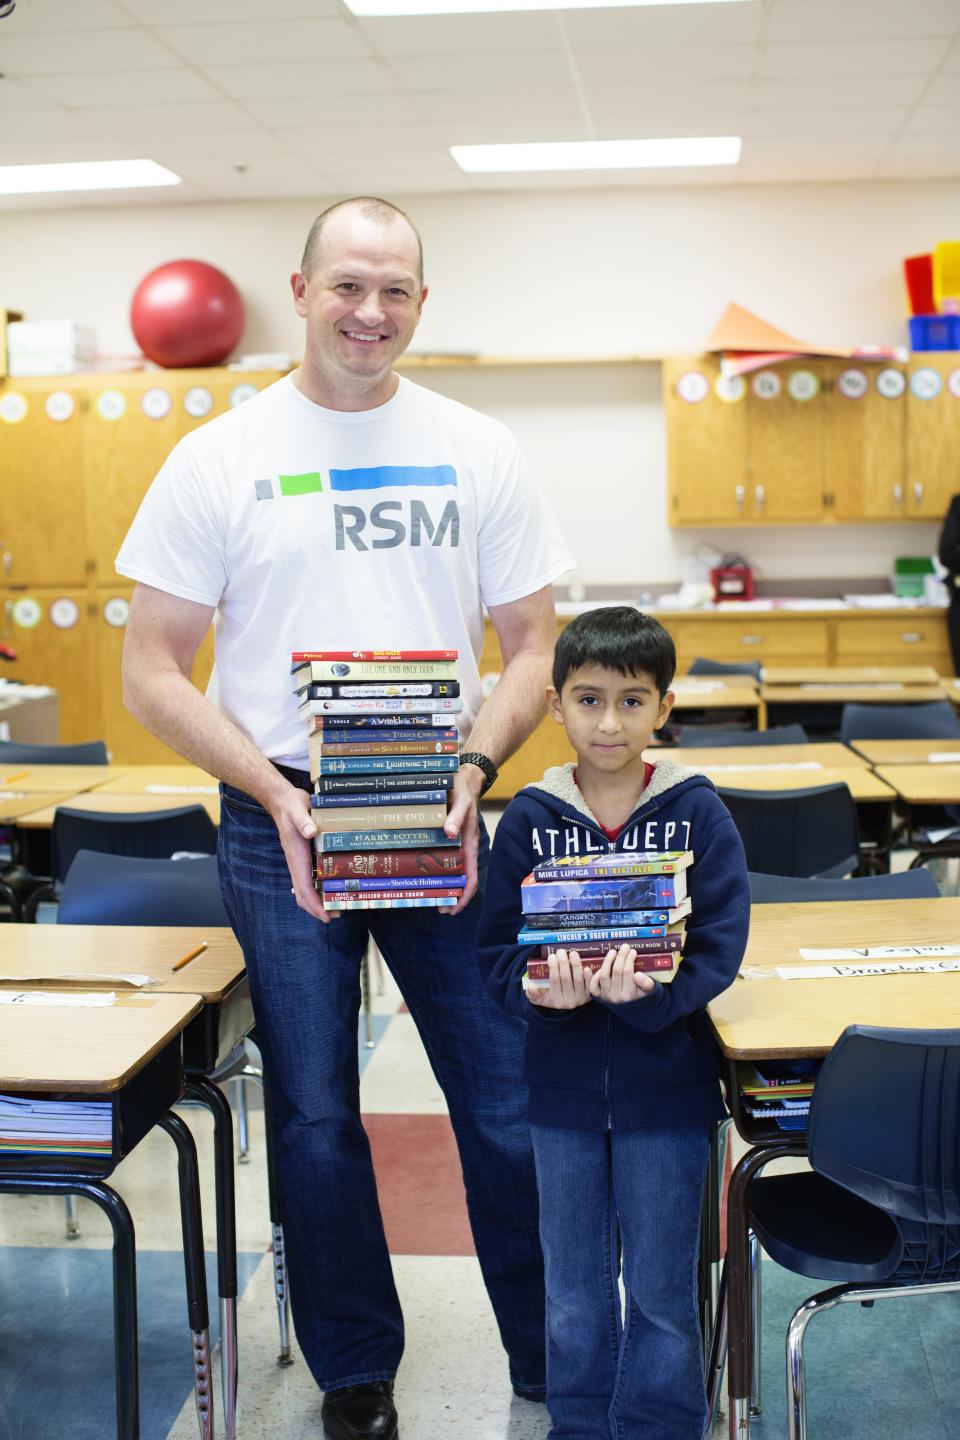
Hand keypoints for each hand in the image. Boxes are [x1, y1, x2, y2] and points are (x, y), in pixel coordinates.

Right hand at [269, 784, 328, 922]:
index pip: (303, 887)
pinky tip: (331, 888)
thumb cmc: (291, 806)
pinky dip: (318, 888)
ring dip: (318, 900)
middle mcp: (296, 863)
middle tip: (336, 914)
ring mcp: (299, 861)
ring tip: (337, 906)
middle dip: (317, 908)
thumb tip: (310, 832)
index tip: (325, 916)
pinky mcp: (303, 857)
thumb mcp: (298, 809)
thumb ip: (303, 820)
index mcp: (296, 856)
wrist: (281, 800)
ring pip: (306, 889)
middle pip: (303, 894)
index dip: (314, 904)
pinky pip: (309, 879)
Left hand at [440, 765, 482, 915]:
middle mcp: (463, 848)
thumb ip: (456, 817)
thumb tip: (449, 833)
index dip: (464, 896)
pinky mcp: (446, 838)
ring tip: (429, 896)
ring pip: (451, 871)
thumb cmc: (464, 791)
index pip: (471, 877)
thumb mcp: (461, 802)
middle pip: (461, 879)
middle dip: (452, 895)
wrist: (463, 778)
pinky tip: (423, 872)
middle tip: (437, 907)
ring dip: (443, 884)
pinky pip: (442, 858)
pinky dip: (435, 869)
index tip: (454, 909)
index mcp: (470, 844)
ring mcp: (454, 845)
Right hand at [527, 949, 592, 1009]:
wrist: (566, 1005)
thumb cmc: (550, 997)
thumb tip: (531, 986)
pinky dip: (588, 977)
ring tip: (573, 953)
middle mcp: (568, 1001)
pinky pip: (589, 986)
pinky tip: (586, 968)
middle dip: (563, 963)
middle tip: (560, 951)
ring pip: (578, 980)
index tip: (551, 956)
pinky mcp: (589, 996)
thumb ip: (532, 993)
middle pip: (566, 979)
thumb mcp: (538, 998)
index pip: (554, 981)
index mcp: (555, 1000)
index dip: (553, 968)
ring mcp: (580, 999)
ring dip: (576, 965)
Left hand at [588, 945, 654, 1003]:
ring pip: (604, 976)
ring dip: (607, 961)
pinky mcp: (599, 997)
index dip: (629, 960)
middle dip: (621, 957)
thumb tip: (638, 974)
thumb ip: (646, 983)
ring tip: (613, 952)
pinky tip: (599, 966)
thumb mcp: (649, 991)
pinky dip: (593, 976)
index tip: (633, 951)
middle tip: (625, 947)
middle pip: (616, 972)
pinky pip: (593, 986)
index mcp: (630, 994)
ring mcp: (606, 997)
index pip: (628, 973)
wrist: (634, 1009)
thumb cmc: (642, 996)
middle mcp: (617, 997)